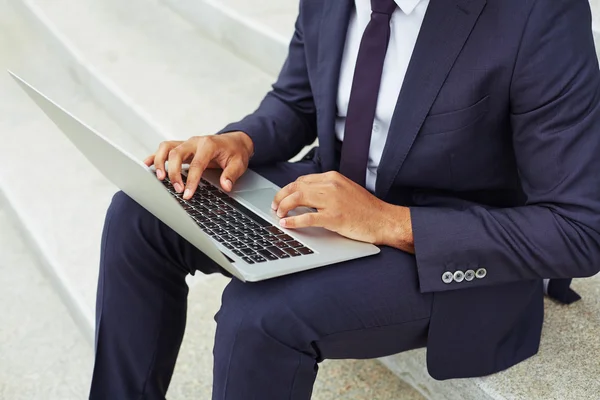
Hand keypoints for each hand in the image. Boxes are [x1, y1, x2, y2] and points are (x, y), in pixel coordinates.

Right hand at [144, 131, 253, 199]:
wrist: (234, 141)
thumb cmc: (235, 152)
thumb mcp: (239, 164)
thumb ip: (231, 174)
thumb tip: (225, 186)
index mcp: (209, 145)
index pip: (196, 164)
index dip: (191, 180)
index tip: (187, 194)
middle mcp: (195, 142)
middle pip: (176, 153)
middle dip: (174, 173)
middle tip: (177, 190)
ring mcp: (186, 143)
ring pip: (167, 148)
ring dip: (160, 162)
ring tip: (159, 178)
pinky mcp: (181, 147)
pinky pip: (165, 149)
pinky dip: (155, 156)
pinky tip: (147, 165)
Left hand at [272, 171, 413, 250]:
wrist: (384, 220)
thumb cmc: (366, 209)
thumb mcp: (346, 190)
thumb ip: (327, 190)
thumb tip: (305, 196)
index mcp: (333, 178)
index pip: (302, 180)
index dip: (288, 189)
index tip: (281, 197)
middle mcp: (331, 185)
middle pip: (296, 187)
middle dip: (281, 197)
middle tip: (274, 206)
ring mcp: (332, 201)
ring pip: (298, 199)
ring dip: (283, 207)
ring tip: (278, 214)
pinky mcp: (334, 217)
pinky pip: (307, 217)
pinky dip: (293, 220)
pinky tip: (286, 223)